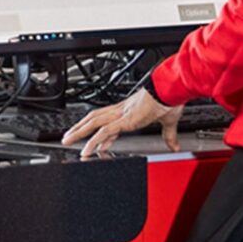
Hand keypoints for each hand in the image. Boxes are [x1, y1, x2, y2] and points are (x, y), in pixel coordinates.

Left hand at [61, 89, 184, 156]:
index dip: (97, 130)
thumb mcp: (167, 122)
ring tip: (68, 141)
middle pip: (93, 118)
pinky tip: (87, 150)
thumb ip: (168, 135)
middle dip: (80, 127)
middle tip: (68, 136)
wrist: (170, 91)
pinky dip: (94, 141)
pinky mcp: (124, 120)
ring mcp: (121, 115)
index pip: (107, 120)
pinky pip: (104, 131)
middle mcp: (121, 111)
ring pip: (93, 123)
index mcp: (128, 110)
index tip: (91, 141)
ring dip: (79, 132)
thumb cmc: (168, 100)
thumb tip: (174, 145)